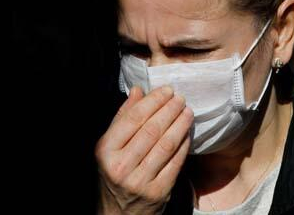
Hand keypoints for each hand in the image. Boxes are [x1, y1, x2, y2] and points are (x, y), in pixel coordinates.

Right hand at [96, 86, 193, 214]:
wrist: (118, 214)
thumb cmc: (114, 174)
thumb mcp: (109, 147)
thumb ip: (122, 118)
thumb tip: (138, 90)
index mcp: (106, 151)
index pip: (132, 119)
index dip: (153, 101)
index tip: (166, 90)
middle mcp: (121, 167)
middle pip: (151, 130)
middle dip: (169, 110)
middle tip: (180, 98)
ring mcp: (140, 181)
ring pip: (166, 145)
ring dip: (180, 124)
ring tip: (187, 111)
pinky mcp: (158, 192)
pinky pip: (175, 163)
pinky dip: (183, 145)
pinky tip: (187, 133)